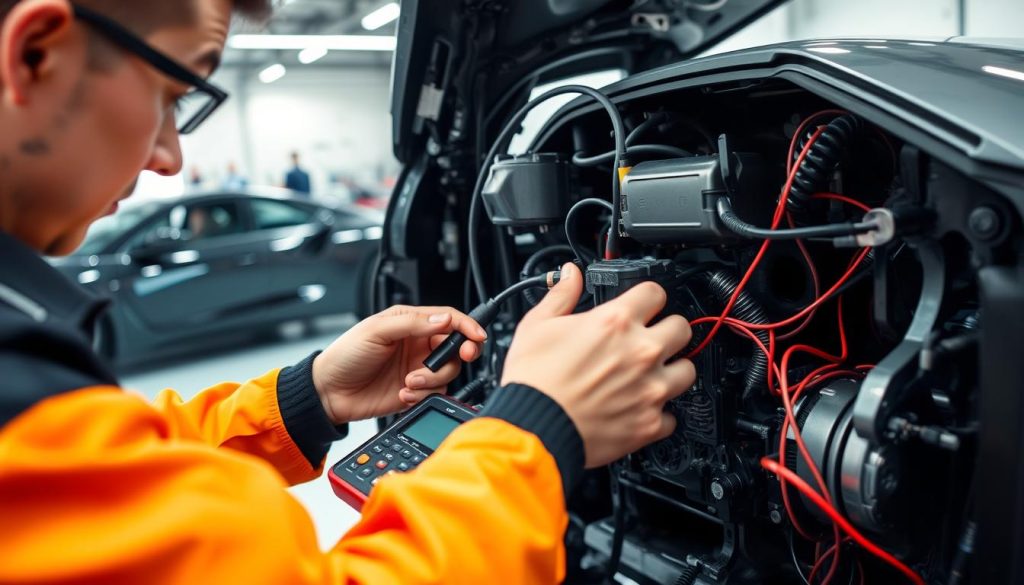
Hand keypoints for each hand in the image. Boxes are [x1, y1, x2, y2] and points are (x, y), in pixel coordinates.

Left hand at [312, 306, 486, 424]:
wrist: (329, 393)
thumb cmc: (345, 356)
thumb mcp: (376, 331)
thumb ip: (412, 323)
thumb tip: (444, 319)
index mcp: (409, 322)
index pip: (448, 319)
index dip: (466, 325)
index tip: (476, 336)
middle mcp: (418, 344)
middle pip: (455, 346)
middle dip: (461, 353)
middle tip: (462, 356)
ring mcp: (418, 368)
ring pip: (448, 371)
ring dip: (433, 378)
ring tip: (410, 381)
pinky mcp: (415, 390)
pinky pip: (435, 392)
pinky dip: (423, 394)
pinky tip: (403, 392)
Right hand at [501, 262, 695, 467]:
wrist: (533, 427)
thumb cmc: (533, 380)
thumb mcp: (538, 325)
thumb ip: (561, 295)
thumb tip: (570, 274)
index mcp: (616, 322)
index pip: (655, 293)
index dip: (647, 297)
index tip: (643, 306)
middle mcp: (641, 352)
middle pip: (682, 328)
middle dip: (668, 330)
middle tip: (651, 338)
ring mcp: (650, 389)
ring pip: (688, 370)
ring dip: (672, 370)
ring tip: (651, 374)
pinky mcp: (649, 423)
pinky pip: (671, 416)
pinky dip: (658, 413)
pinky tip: (640, 408)